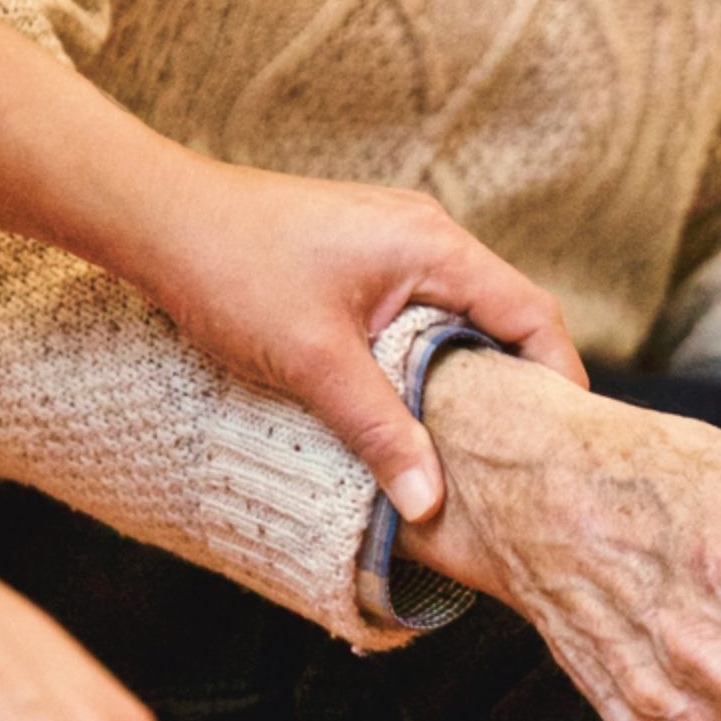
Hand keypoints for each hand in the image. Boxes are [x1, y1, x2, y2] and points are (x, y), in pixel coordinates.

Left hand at [125, 157, 587, 522]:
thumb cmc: (232, 270)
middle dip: (523, 380)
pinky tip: (422, 398)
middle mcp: (428, 234)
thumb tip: (429, 503)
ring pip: (468, 313)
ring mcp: (398, 240)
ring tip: (479, 436)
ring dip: (477, 369)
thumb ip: (381, 432)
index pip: (532, 313)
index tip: (564, 438)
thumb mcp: (314, 363)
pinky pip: (430, 308)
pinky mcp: (369, 255)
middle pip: (509, 313)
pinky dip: (439, 353)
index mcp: (434, 246)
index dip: (559, 376)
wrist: (156, 217)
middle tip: (527, 449)